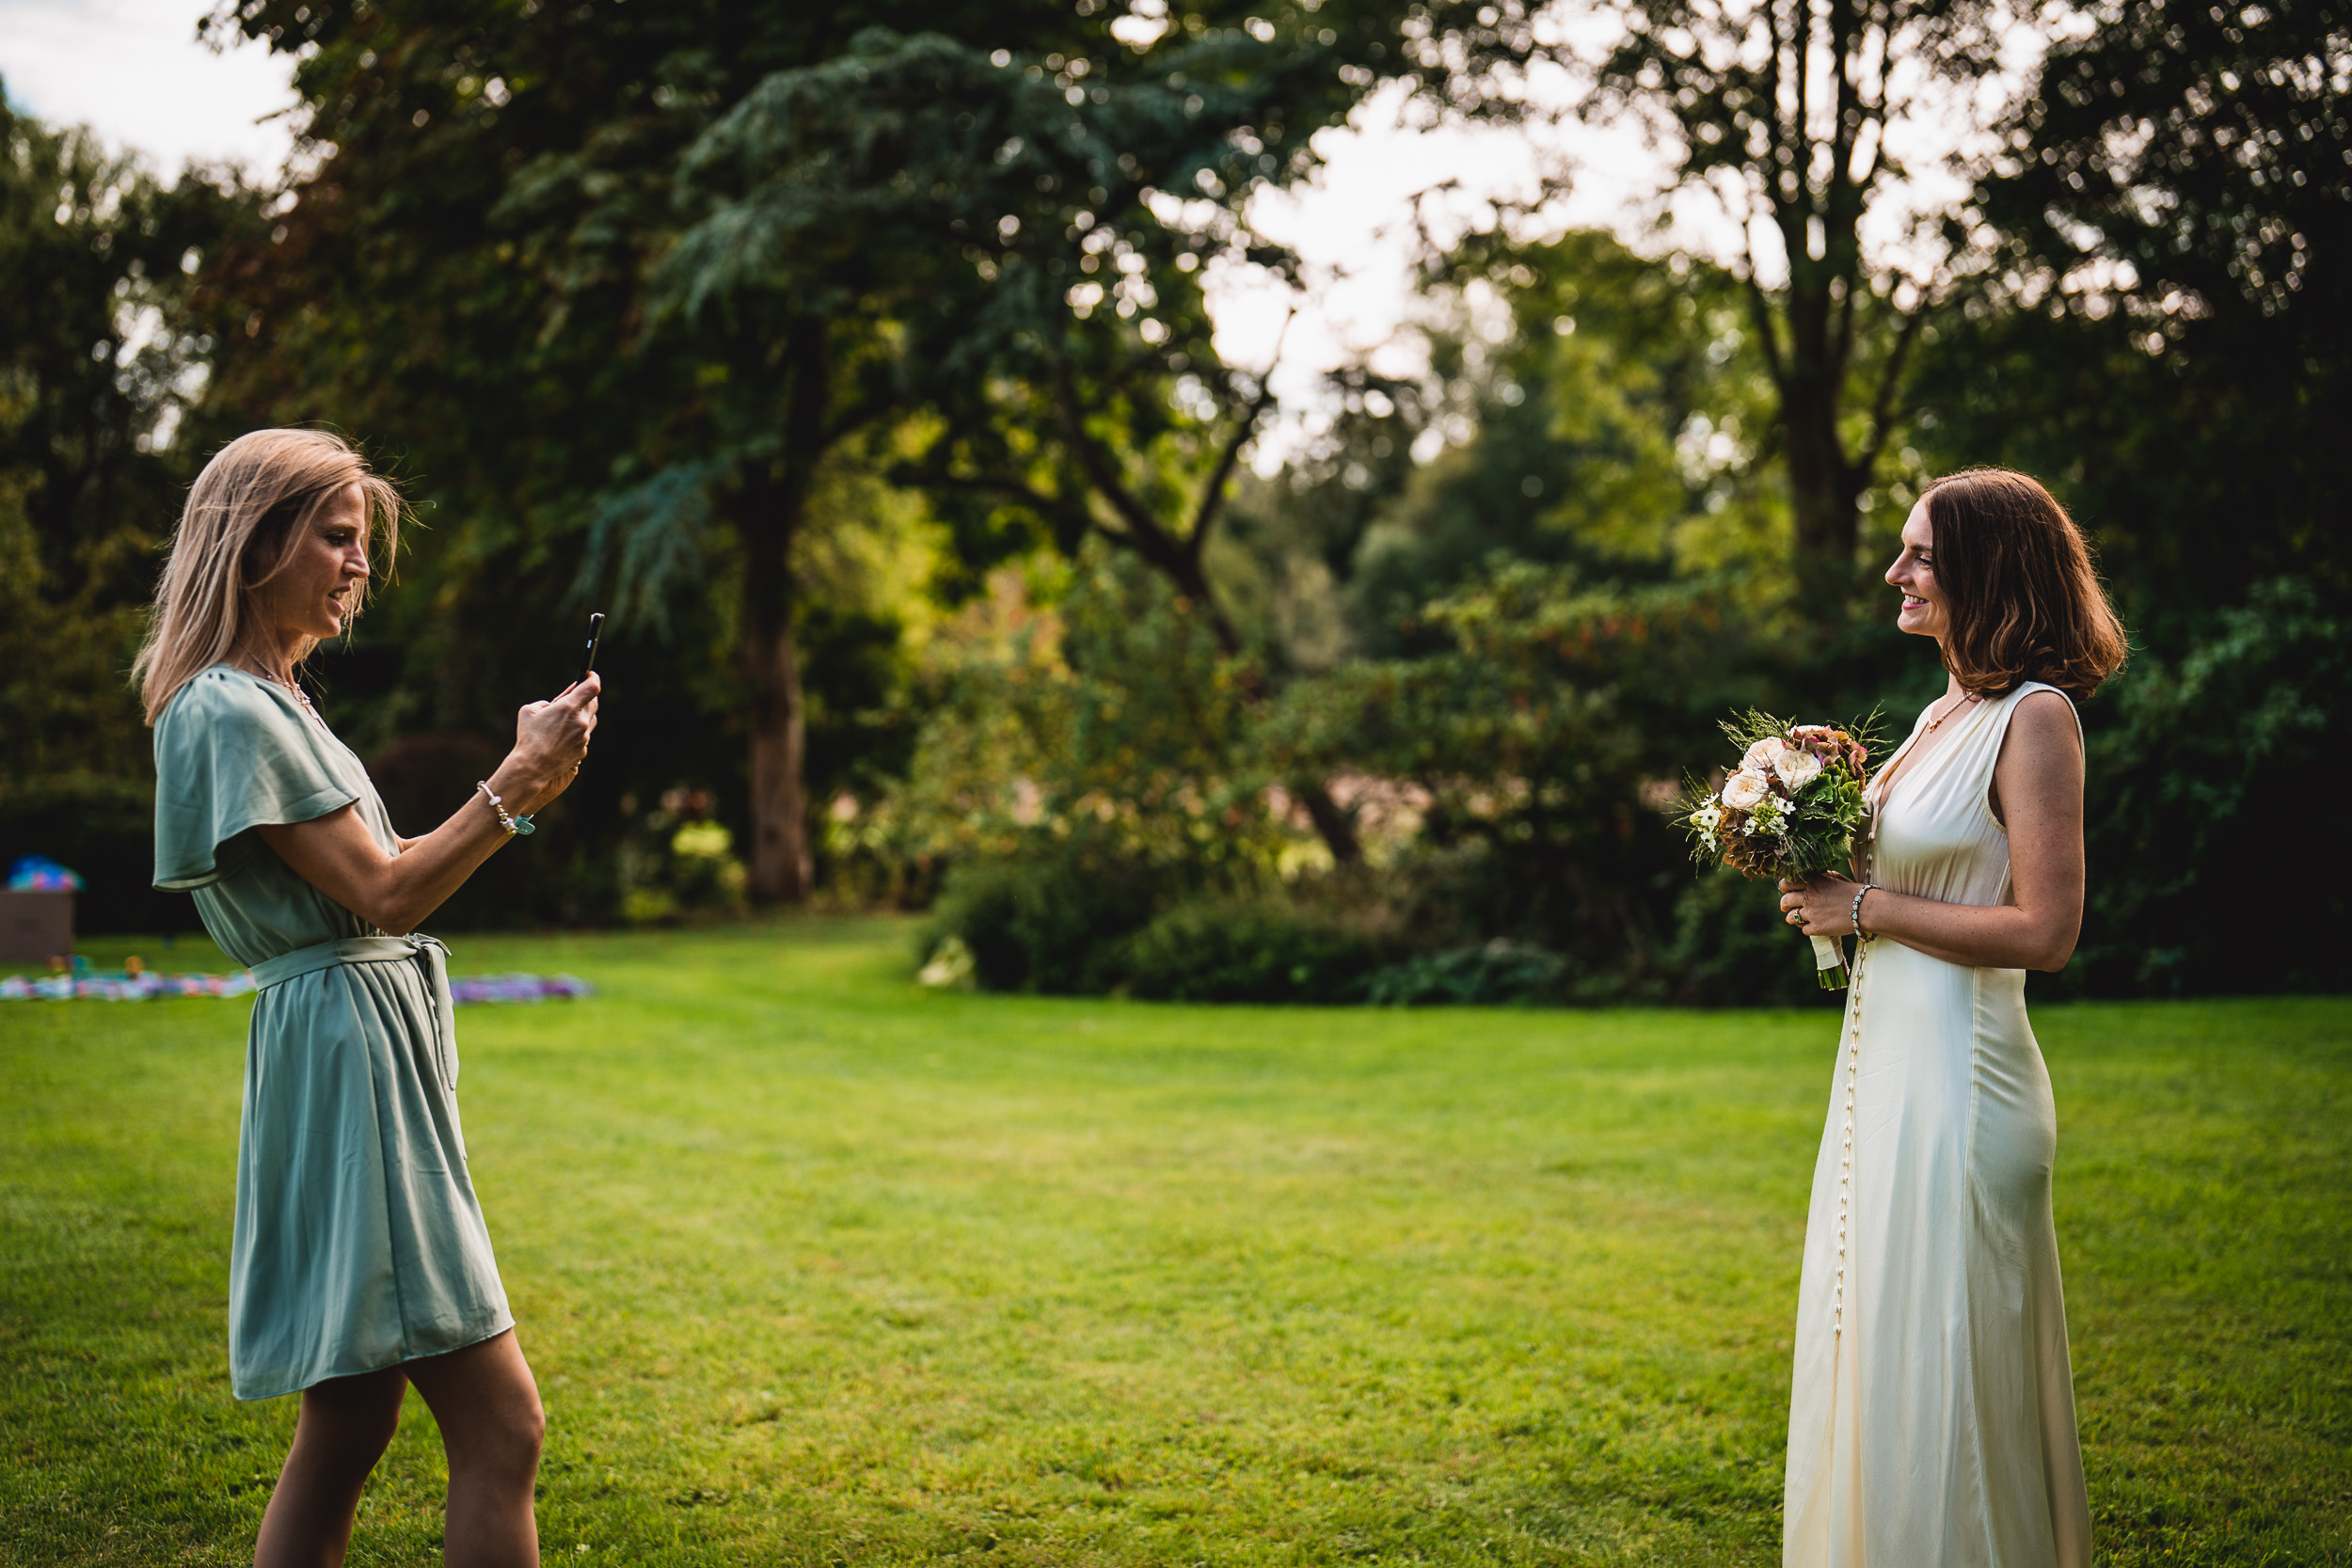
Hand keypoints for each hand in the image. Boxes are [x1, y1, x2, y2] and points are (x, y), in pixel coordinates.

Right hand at [497, 673, 598, 813]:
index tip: (589, 675)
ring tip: (566, 717)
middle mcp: (580, 722)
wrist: (533, 767)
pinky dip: (577, 732)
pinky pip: (584, 736)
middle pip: (594, 702)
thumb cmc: (528, 737)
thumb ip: (547, 702)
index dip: (592, 678)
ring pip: (590, 720)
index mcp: (568, 708)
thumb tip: (556, 703)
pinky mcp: (583, 750)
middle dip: (587, 696)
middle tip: (576, 695)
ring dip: (582, 715)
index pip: (592, 687)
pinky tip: (563, 735)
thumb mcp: (530, 711)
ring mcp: (584, 737)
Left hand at [1778, 874, 1860, 936]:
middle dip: (1784, 905)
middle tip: (1787, 907)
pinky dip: (1808, 928)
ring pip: (1791, 917)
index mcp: (1812, 882)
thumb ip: (1819, 878)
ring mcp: (1811, 913)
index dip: (1784, 888)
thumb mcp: (1835, 878)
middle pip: (1784, 901)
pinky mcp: (1817, 928)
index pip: (1786, 883)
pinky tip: (1814, 925)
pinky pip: (1803, 930)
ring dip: (1793, 918)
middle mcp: (1809, 896)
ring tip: (1798, 918)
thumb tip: (1807, 879)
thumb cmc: (1854, 892)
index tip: (1787, 891)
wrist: (1867, 908)